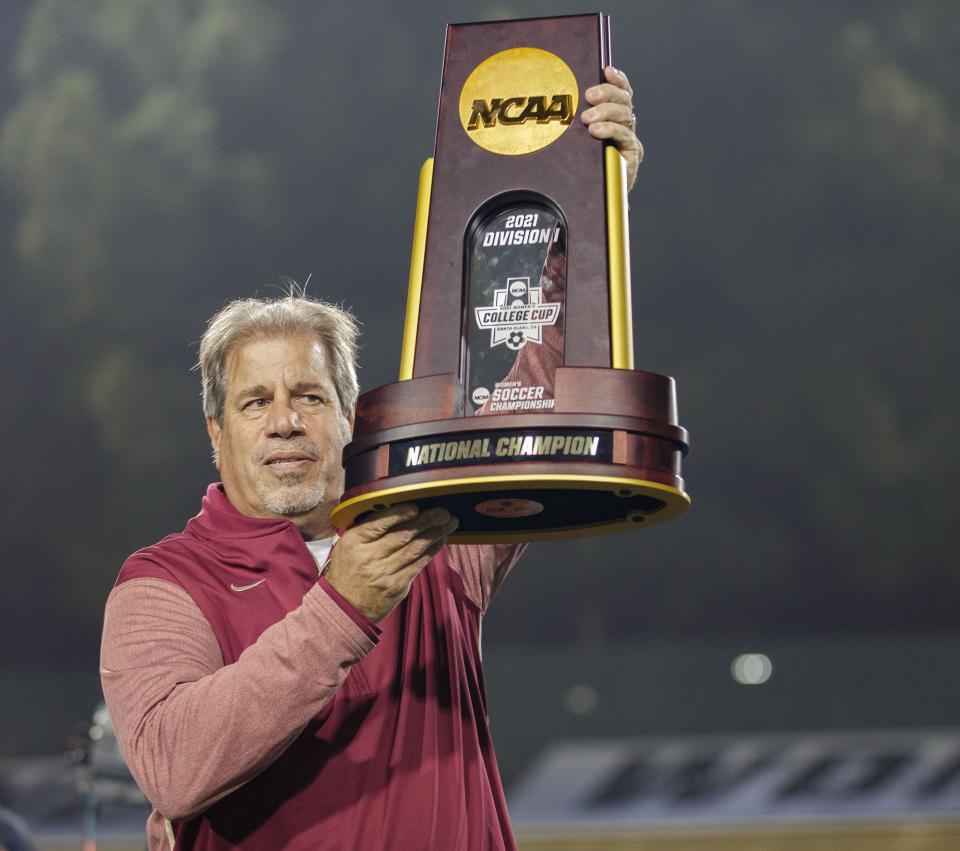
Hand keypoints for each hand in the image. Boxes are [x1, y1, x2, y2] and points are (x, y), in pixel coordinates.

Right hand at [324, 504, 458, 621]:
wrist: (344, 607)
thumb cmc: (348, 570)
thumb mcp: (347, 546)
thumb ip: (367, 529)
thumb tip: (399, 511)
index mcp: (354, 542)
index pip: (380, 523)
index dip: (401, 513)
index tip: (416, 506)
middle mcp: (369, 557)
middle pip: (403, 534)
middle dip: (427, 520)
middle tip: (443, 511)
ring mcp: (384, 573)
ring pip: (415, 548)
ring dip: (435, 533)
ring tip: (449, 522)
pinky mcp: (397, 586)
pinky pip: (419, 564)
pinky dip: (432, 550)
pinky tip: (441, 540)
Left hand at [581, 66, 643, 189]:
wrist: (590, 199)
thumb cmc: (579, 169)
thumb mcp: (573, 141)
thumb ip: (573, 123)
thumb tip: (557, 101)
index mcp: (613, 119)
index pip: (621, 93)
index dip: (617, 80)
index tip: (607, 70)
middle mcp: (624, 128)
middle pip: (624, 101)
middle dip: (608, 94)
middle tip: (590, 96)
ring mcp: (629, 141)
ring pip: (625, 116)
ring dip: (606, 112)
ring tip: (587, 119)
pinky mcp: (632, 155)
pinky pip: (624, 136)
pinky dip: (610, 130)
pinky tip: (596, 131)